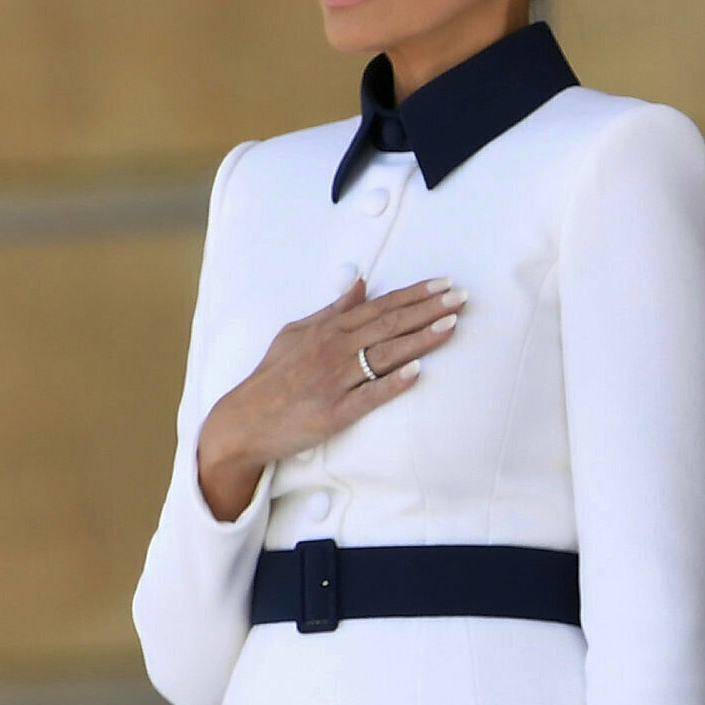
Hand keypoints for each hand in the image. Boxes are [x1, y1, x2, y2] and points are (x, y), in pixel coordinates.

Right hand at [195, 276, 466, 519]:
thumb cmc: (273, 377)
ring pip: (384, 355)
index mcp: (327, 331)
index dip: (414, 294)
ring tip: (451, 324)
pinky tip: (418, 372)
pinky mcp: (334, 413)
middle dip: (427, 309)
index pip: (379, 307)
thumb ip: (332, 310)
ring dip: (420, 339)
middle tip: (461, 297)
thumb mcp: (296, 334)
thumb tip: (359, 283)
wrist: (243, 421)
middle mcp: (332, 351)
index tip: (444, 284)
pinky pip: (368, 396)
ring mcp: (334, 382)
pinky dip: (393, 383)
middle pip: (388, 325)